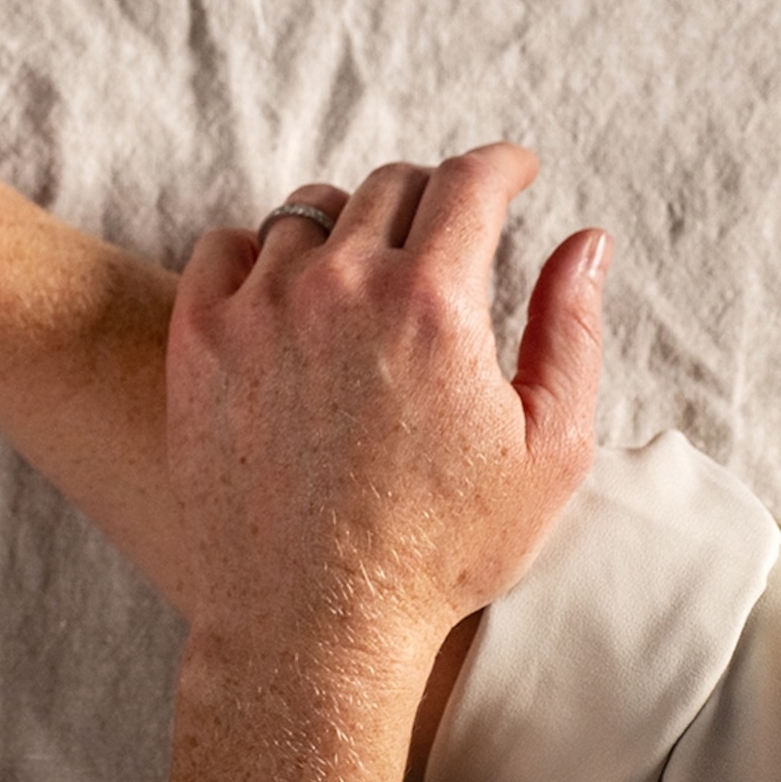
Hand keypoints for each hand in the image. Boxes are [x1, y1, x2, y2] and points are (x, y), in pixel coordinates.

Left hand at [165, 146, 607, 781]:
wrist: (312, 615)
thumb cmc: (440, 546)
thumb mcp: (547, 450)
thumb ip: (571, 331)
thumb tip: (583, 242)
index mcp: (431, 304)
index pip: (468, 182)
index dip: (501, 166)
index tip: (513, 172)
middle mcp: (337, 285)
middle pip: (389, 186)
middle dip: (432, 197)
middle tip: (447, 235)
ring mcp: (257, 305)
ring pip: (307, 212)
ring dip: (347, 227)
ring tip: (367, 275)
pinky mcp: (197, 333)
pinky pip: (226, 244)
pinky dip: (261, 252)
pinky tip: (286, 291)